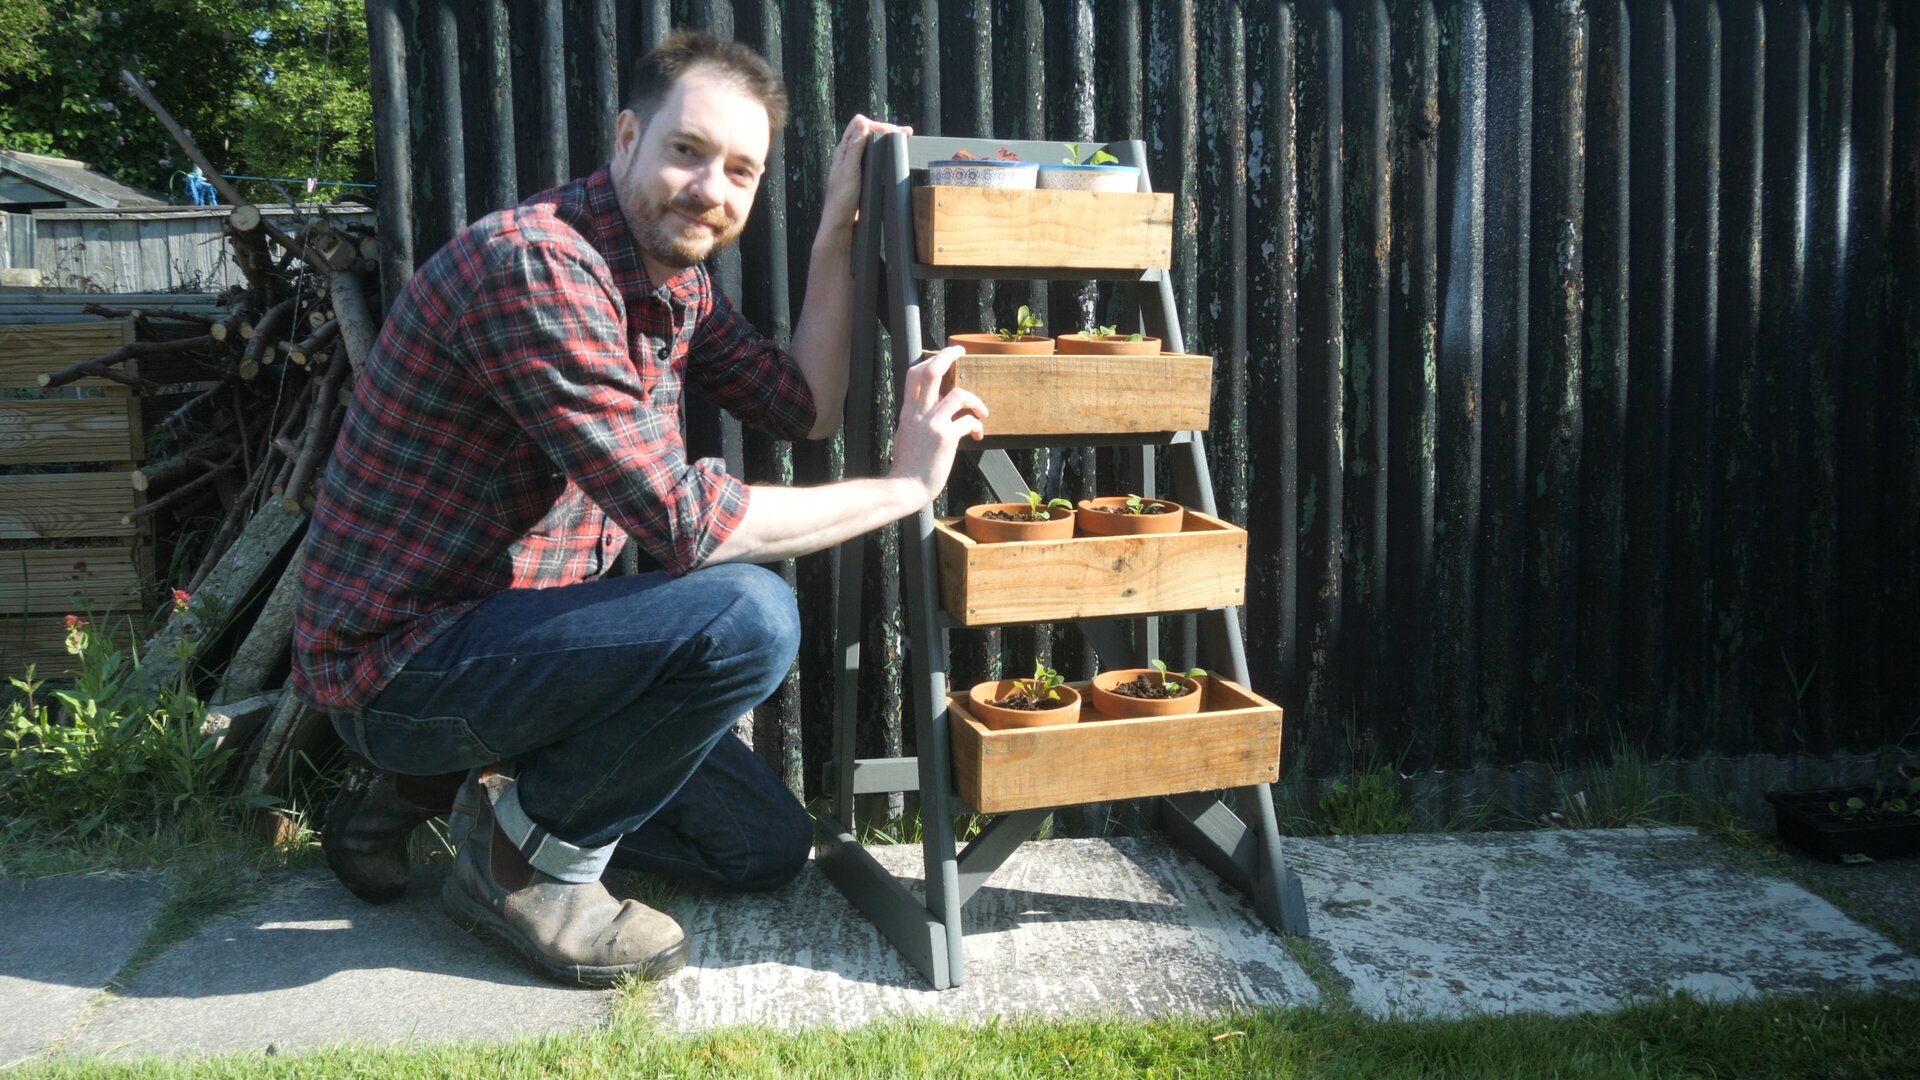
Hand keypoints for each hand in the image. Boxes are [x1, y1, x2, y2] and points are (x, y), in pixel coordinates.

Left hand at [821, 114, 912, 234]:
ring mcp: (857, 165)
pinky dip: (886, 152)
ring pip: (873, 145)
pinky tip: (895, 155)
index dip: (876, 124)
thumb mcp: (849, 170)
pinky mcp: (863, 176)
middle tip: (906, 133)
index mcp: (843, 150)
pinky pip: (875, 158)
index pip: (859, 125)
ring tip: (905, 138)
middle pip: (867, 133)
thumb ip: (855, 147)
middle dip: (886, 129)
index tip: (892, 131)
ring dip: (888, 139)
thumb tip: (862, 122)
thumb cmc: (842, 199)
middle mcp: (849, 155)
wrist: (842, 224)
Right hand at [887, 346, 985, 506]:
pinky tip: (978, 435)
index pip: (914, 373)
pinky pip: (968, 422)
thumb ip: (918, 418)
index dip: (930, 359)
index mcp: (908, 411)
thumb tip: (933, 409)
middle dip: (948, 354)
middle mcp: (918, 413)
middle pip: (932, 370)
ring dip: (976, 401)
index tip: (943, 357)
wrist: (905, 487)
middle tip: (961, 351)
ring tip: (981, 413)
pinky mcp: (946, 438)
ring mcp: (932, 424)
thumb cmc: (908, 466)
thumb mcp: (906, 434)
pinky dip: (977, 426)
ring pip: (959, 394)